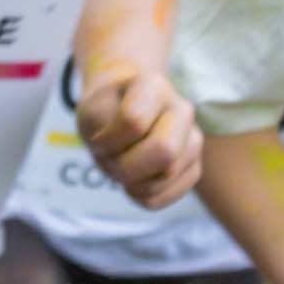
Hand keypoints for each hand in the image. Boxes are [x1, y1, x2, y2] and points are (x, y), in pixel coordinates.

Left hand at [72, 53, 200, 207]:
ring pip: (166, 178)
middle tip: (111, 160)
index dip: (107, 140)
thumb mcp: (90, 114)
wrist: (120, 112)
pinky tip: (135, 180)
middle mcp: (182, 109)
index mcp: (155, 86)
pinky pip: (166, 197)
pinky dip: (141, 196)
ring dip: (132, 182)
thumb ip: (104, 139)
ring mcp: (193, 139)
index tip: (98, 138)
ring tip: (123, 165)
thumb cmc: (104, 112)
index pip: (134, 121)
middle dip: (127, 167)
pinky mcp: (194, 168)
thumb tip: (133, 178)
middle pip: (164, 151)